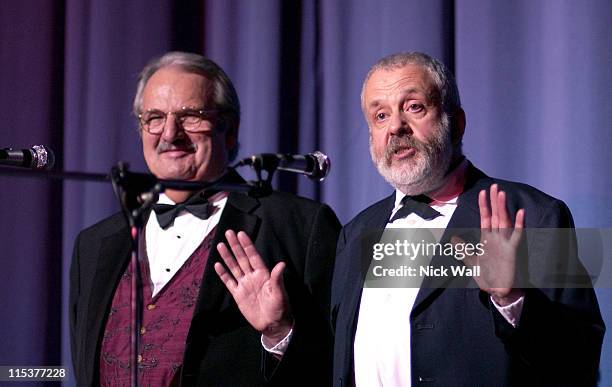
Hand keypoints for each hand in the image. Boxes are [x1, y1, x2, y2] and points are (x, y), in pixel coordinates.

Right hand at [215, 230, 292, 346]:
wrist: (272, 325)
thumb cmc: (279, 308)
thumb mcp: (279, 293)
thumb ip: (277, 279)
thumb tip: (281, 264)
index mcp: (263, 274)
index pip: (253, 256)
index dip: (247, 245)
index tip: (241, 233)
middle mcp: (252, 276)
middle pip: (242, 258)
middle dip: (235, 246)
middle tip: (228, 232)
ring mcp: (244, 285)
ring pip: (234, 267)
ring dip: (227, 256)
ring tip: (220, 245)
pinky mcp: (238, 295)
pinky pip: (229, 282)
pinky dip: (223, 274)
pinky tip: (217, 265)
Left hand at [453, 184, 524, 305]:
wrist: (496, 291)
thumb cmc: (486, 276)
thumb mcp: (471, 262)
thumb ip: (463, 250)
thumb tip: (453, 239)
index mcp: (487, 239)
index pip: (485, 218)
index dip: (484, 206)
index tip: (483, 192)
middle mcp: (496, 238)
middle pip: (495, 215)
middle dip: (494, 202)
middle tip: (495, 186)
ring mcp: (505, 243)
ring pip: (504, 221)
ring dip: (503, 208)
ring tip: (502, 194)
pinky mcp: (512, 251)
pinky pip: (516, 235)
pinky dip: (519, 224)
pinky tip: (520, 212)